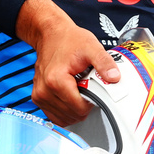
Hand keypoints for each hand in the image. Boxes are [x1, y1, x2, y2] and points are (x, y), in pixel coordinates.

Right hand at [15, 0, 119, 126]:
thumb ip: (104, 63)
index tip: (95, 88)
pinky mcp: (38, 98)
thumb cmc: (70, 40)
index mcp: (56, 80)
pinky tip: (71, 96)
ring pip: (63, 118)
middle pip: (72, 115)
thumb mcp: (91, 47)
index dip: (92, 101)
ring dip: (75, 109)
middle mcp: (44, 91)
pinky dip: (66, 111)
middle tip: (88, 87)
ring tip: (79, 89)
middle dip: (84, 105)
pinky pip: (54, 116)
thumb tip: (115, 78)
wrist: (51, 34)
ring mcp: (39, 96)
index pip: (79, 108)